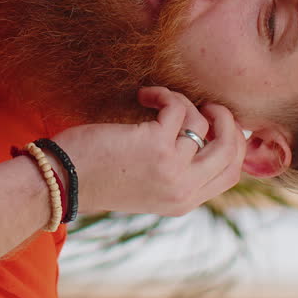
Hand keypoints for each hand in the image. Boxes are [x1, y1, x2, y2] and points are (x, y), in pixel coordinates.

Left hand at [52, 87, 245, 216]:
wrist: (62, 180)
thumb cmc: (96, 174)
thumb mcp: (144, 184)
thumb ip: (173, 171)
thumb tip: (199, 135)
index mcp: (182, 202)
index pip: (232, 174)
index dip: (235, 144)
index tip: (220, 123)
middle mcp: (182, 189)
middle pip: (230, 150)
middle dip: (226, 120)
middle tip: (207, 105)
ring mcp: (172, 169)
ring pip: (202, 124)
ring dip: (182, 102)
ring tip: (156, 99)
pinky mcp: (156, 145)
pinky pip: (178, 109)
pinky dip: (163, 95)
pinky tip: (142, 95)